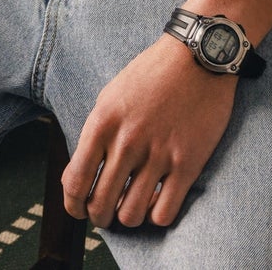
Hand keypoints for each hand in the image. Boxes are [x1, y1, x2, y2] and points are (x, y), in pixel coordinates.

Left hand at [61, 33, 239, 229]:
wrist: (198, 54)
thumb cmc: (152, 74)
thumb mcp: (111, 96)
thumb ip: (94, 135)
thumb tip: (77, 178)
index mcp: (103, 122)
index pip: (76, 183)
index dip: (73, 206)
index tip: (79, 210)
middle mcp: (128, 141)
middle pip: (100, 205)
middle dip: (99, 217)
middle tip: (105, 212)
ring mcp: (158, 154)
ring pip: (130, 216)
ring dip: (127, 217)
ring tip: (132, 205)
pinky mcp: (188, 163)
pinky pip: (164, 214)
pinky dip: (157, 216)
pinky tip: (158, 200)